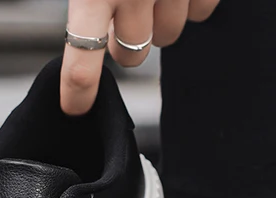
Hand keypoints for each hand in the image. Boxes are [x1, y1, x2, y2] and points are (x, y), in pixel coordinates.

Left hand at [61, 0, 220, 114]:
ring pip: (168, 35)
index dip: (79, 91)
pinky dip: (190, 1)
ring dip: (158, 20)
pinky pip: (200, 12)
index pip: (82, 61)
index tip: (75, 109)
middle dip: (125, 42)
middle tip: (120, 18)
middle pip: (131, 55)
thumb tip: (86, 27)